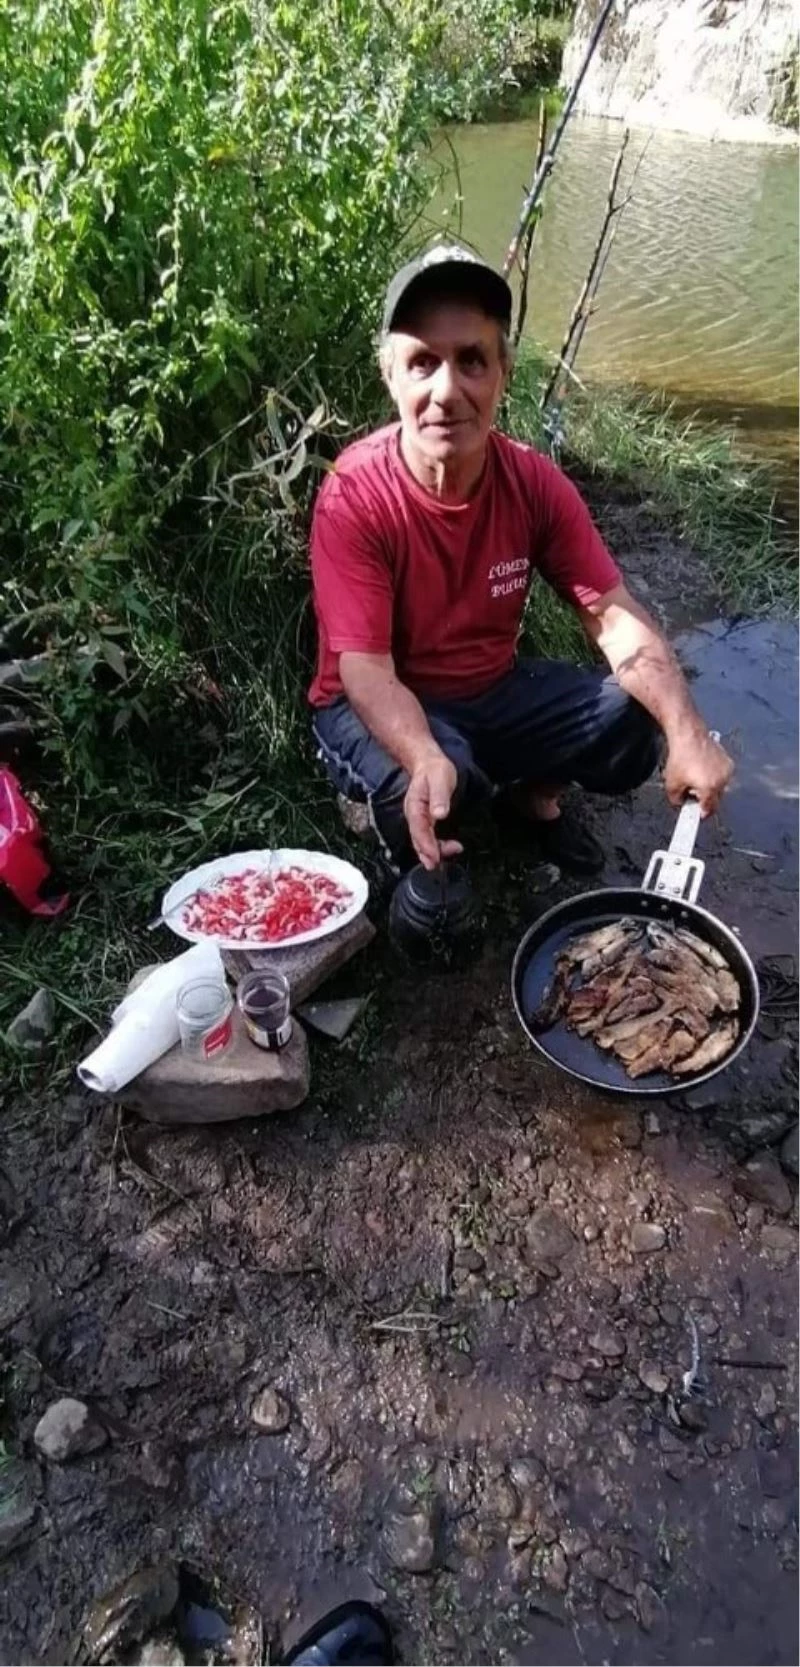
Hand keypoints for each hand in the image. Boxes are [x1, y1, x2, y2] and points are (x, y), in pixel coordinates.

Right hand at [404, 752, 462, 869]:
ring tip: (440, 861)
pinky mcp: (425, 821)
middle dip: (426, 854)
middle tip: (436, 865)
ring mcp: (419, 819)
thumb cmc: (435, 770)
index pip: (419, 829)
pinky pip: (426, 837)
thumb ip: (439, 796)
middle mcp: (414, 815)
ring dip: (430, 853)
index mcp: (415, 806)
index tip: (433, 856)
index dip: (426, 845)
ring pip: (421, 840)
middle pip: (418, 839)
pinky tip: (443, 851)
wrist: (428, 764)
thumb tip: (440, 814)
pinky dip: (433, 846)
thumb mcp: (440, 778)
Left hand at [663, 726, 733, 815]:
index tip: (696, 816)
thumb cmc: (680, 757)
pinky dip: (714, 776)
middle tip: (691, 794)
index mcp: (710, 788)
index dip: (700, 814)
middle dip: (704, 799)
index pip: (708, 809)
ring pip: (719, 787)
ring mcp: (727, 770)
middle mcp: (722, 780)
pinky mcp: (728, 761)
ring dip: (709, 788)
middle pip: (715, 799)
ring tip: (695, 778)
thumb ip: (677, 800)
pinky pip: (722, 776)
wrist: (688, 735)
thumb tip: (681, 803)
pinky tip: (701, 770)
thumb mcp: (671, 784)